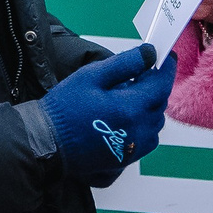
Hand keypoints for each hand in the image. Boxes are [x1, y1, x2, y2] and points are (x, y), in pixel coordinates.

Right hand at [40, 43, 176, 186]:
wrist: (46, 143)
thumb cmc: (64, 109)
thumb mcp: (92, 76)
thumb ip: (125, 63)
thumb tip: (149, 53)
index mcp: (132, 108)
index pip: (162, 84)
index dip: (166, 68)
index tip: (166, 57)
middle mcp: (139, 131)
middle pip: (159, 103)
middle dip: (153, 86)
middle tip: (137, 74)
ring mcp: (133, 148)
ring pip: (154, 122)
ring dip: (147, 107)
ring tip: (125, 97)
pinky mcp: (125, 159)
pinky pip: (145, 138)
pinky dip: (140, 124)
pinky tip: (121, 117)